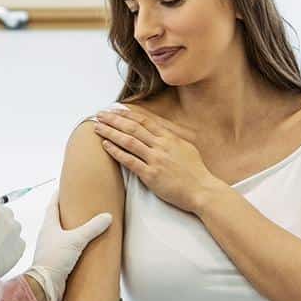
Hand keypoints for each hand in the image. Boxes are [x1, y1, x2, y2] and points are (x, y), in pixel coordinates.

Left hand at [25, 190, 112, 300]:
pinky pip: (67, 250)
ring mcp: (51, 249)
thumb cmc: (54, 260)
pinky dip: (75, 247)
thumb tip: (106, 217)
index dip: (58, 195)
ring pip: (62, 235)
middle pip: (56, 220)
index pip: (52, 205)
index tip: (64, 187)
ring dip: (71, 231)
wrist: (45, 285)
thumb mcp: (76, 240)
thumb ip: (92, 228)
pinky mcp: (57, 262)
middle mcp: (48, 236)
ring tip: (85, 226)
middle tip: (79, 206)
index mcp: (48, 225)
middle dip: (66, 213)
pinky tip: (84, 249)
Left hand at [92, 106, 224, 213]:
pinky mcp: (151, 175)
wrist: (203, 190)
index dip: (127, 114)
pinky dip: (116, 152)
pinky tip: (106, 145)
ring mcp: (156, 160)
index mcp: (170, 138)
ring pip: (128, 141)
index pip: (144, 121)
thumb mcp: (186, 148)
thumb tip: (160, 131)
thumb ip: (171, 138)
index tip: (115, 110)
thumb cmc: (196, 172)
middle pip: (133, 128)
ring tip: (97, 127)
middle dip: (114, 120)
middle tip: (100, 115)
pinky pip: (130, 161)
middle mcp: (161, 146)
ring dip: (111, 133)